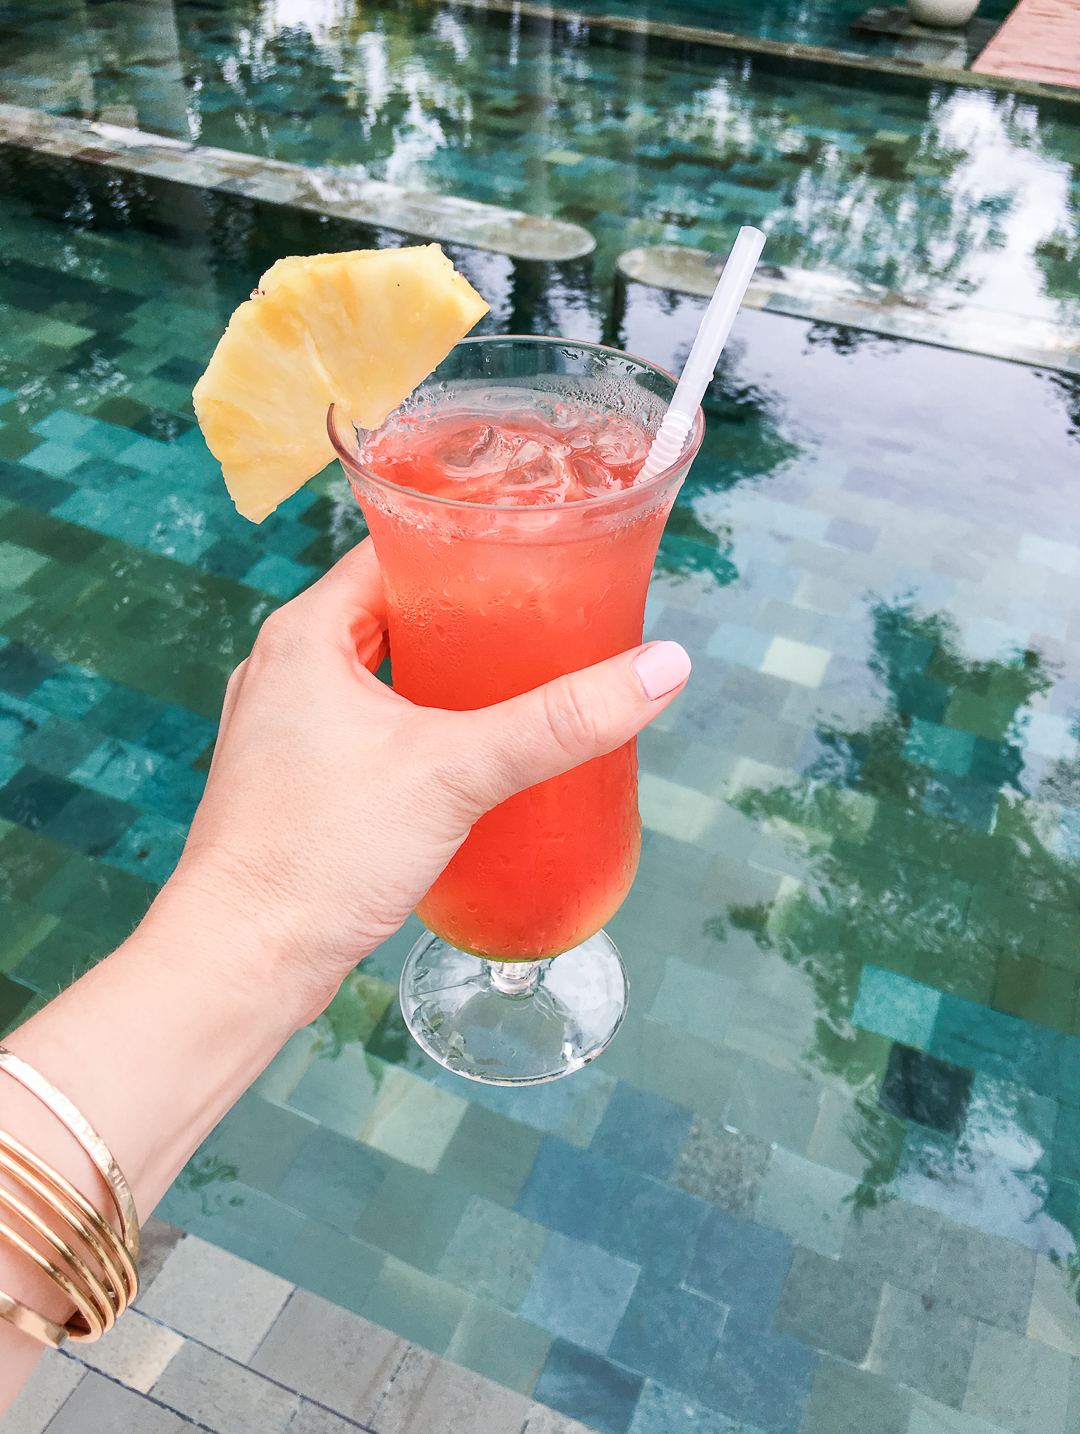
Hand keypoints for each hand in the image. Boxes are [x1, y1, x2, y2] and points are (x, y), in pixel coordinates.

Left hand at [170, 538, 689, 1017]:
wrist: (244, 961)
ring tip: (521, 679)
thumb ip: (558, 720)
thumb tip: (662, 668)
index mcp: (305, 635)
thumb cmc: (321, 854)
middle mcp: (286, 669)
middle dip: (469, 616)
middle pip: (394, 612)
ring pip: (383, 675)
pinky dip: (420, 725)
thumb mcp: (456, 772)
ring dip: (445, 675)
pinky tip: (469, 752)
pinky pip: (370, 727)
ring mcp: (286, 728)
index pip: (394, 551)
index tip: (534, 553)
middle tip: (546, 618)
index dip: (466, 546)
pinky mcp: (298, 782)